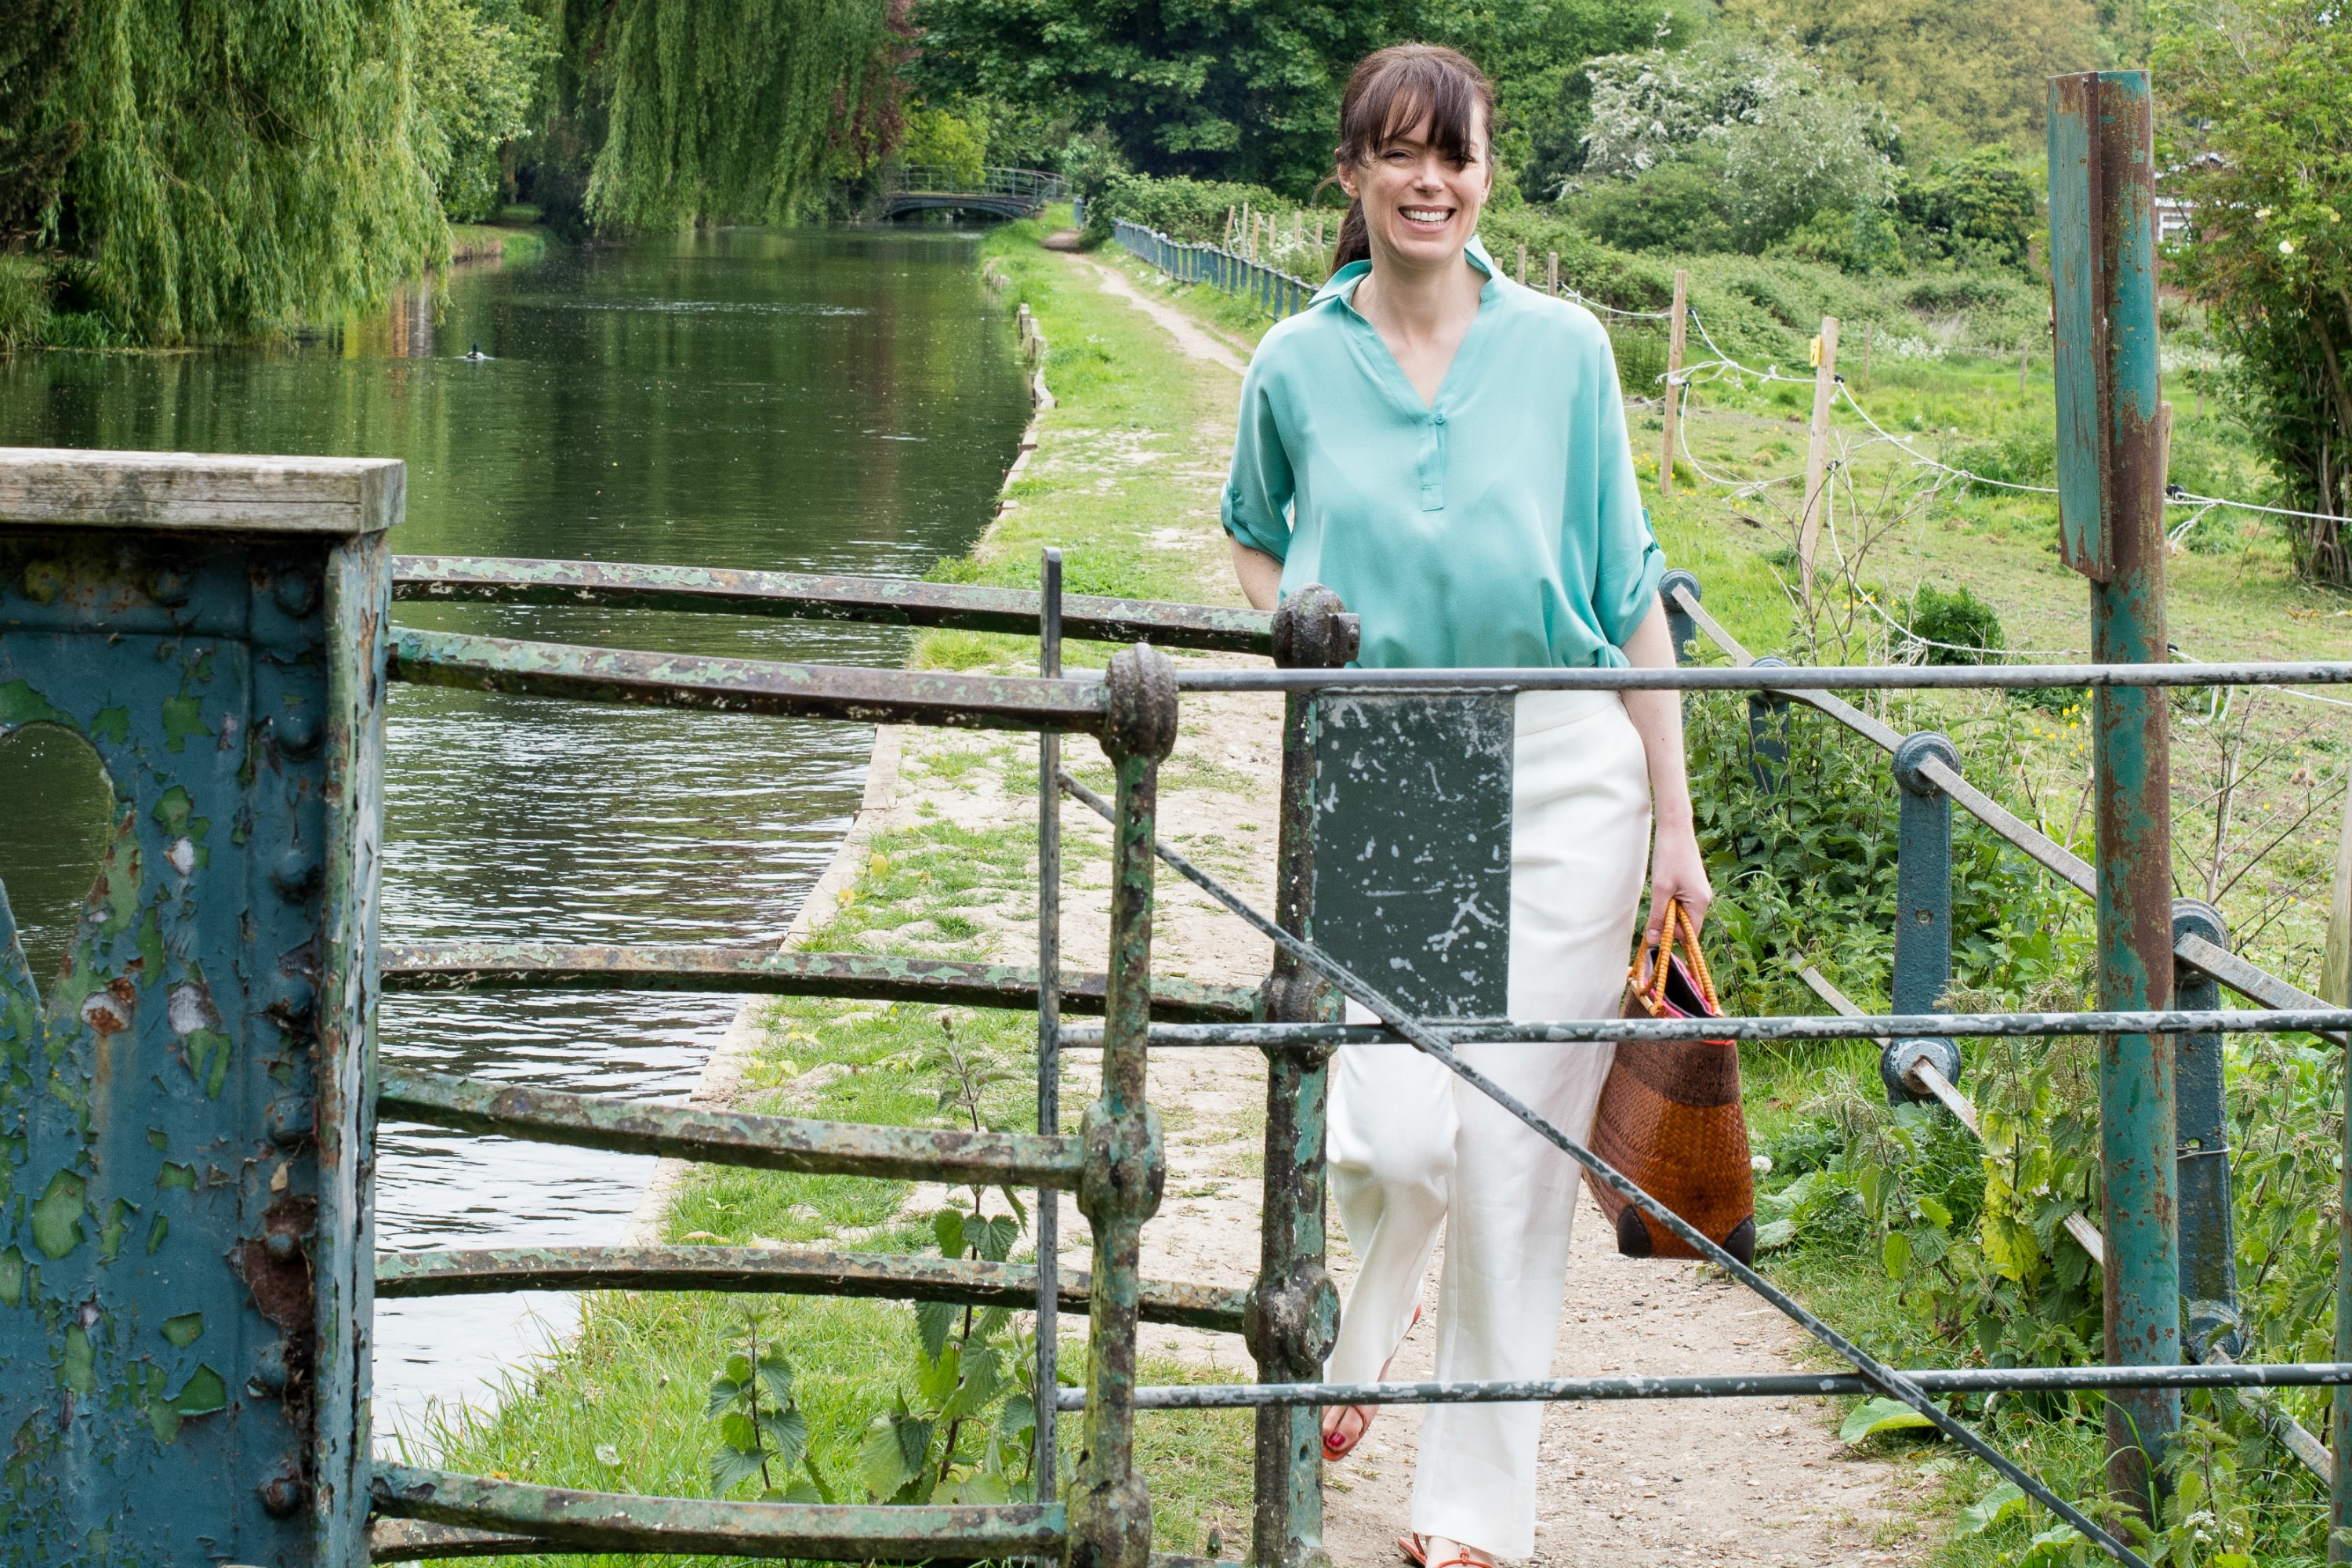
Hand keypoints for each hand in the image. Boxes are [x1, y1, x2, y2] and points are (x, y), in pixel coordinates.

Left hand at [1642, 820, 1712, 954]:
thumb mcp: (1660, 889)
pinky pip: (1682, 902)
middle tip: (1656, 905)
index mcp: (1700, 902)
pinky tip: (1664, 888)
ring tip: (1660, 892)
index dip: (1674, 936)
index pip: (1690, 933)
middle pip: (1686, 924)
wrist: (1675, 830)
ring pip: (1682, 913)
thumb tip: (1654, 939)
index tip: (1656, 930)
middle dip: (1670, 921)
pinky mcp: (1693, 886)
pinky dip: (1671, 901)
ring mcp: (1699, 892)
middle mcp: (1704, 899)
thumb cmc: (1669, 857)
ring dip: (1669, 910)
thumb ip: (1658, 916)